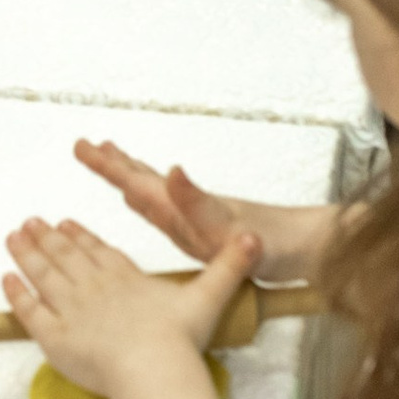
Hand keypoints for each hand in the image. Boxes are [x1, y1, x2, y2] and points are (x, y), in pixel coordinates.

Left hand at [2, 210, 256, 396]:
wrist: (152, 368)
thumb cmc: (179, 338)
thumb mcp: (210, 297)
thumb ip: (229, 267)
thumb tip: (254, 239)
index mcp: (125, 278)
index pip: (98, 252)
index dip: (82, 238)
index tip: (66, 224)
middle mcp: (94, 287)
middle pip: (65, 257)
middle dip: (46, 238)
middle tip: (29, 222)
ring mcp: (71, 309)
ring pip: (43, 275)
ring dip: (26, 254)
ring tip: (13, 237)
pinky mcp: (54, 336)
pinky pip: (29, 311)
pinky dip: (16, 294)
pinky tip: (5, 279)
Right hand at [71, 136, 325, 281]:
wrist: (314, 252)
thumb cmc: (275, 245)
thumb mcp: (229, 230)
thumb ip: (197, 203)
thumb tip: (171, 172)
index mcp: (188, 209)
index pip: (141, 182)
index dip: (112, 167)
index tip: (86, 147)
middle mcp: (190, 210)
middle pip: (144, 181)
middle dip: (114, 165)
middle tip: (84, 146)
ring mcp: (200, 221)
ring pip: (154, 194)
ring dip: (129, 177)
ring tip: (110, 163)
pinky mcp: (210, 236)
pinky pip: (168, 214)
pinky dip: (150, 203)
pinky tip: (148, 202)